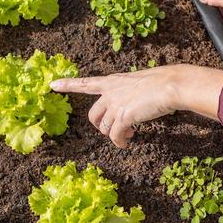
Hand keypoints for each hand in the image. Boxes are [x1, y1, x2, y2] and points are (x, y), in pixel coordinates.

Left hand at [51, 67, 177, 148]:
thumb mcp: (139, 83)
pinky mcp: (123, 117)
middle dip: (100, 127)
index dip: (68, 84)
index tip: (53, 84)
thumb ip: (129, 92)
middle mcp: (110, 92)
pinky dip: (120, 141)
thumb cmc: (161, 82)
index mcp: (113, 81)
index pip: (86, 83)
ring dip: (114, 135)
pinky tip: (128, 140)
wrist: (170, 85)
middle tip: (115, 130)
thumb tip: (131, 106)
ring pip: (105, 128)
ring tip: (128, 135)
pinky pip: (116, 136)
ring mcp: (115, 104)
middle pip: (93, 115)